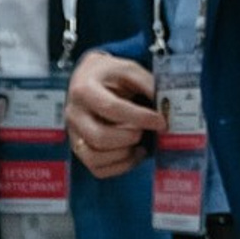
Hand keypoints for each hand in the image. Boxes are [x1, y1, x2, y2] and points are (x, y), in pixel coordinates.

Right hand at [67, 51, 160, 177]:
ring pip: (95, 157)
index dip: (140, 117)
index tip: (160, 121)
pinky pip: (97, 168)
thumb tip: (165, 104)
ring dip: (124, 154)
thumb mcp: (129, 69)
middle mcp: (74, 114)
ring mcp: (74, 134)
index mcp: (84, 90)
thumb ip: (147, 84)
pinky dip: (120, 166)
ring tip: (139, 143)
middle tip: (144, 130)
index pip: (111, 108)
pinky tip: (133, 152)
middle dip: (130, 137)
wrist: (89, 79)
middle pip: (99, 137)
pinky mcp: (79, 149)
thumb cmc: (110, 75)